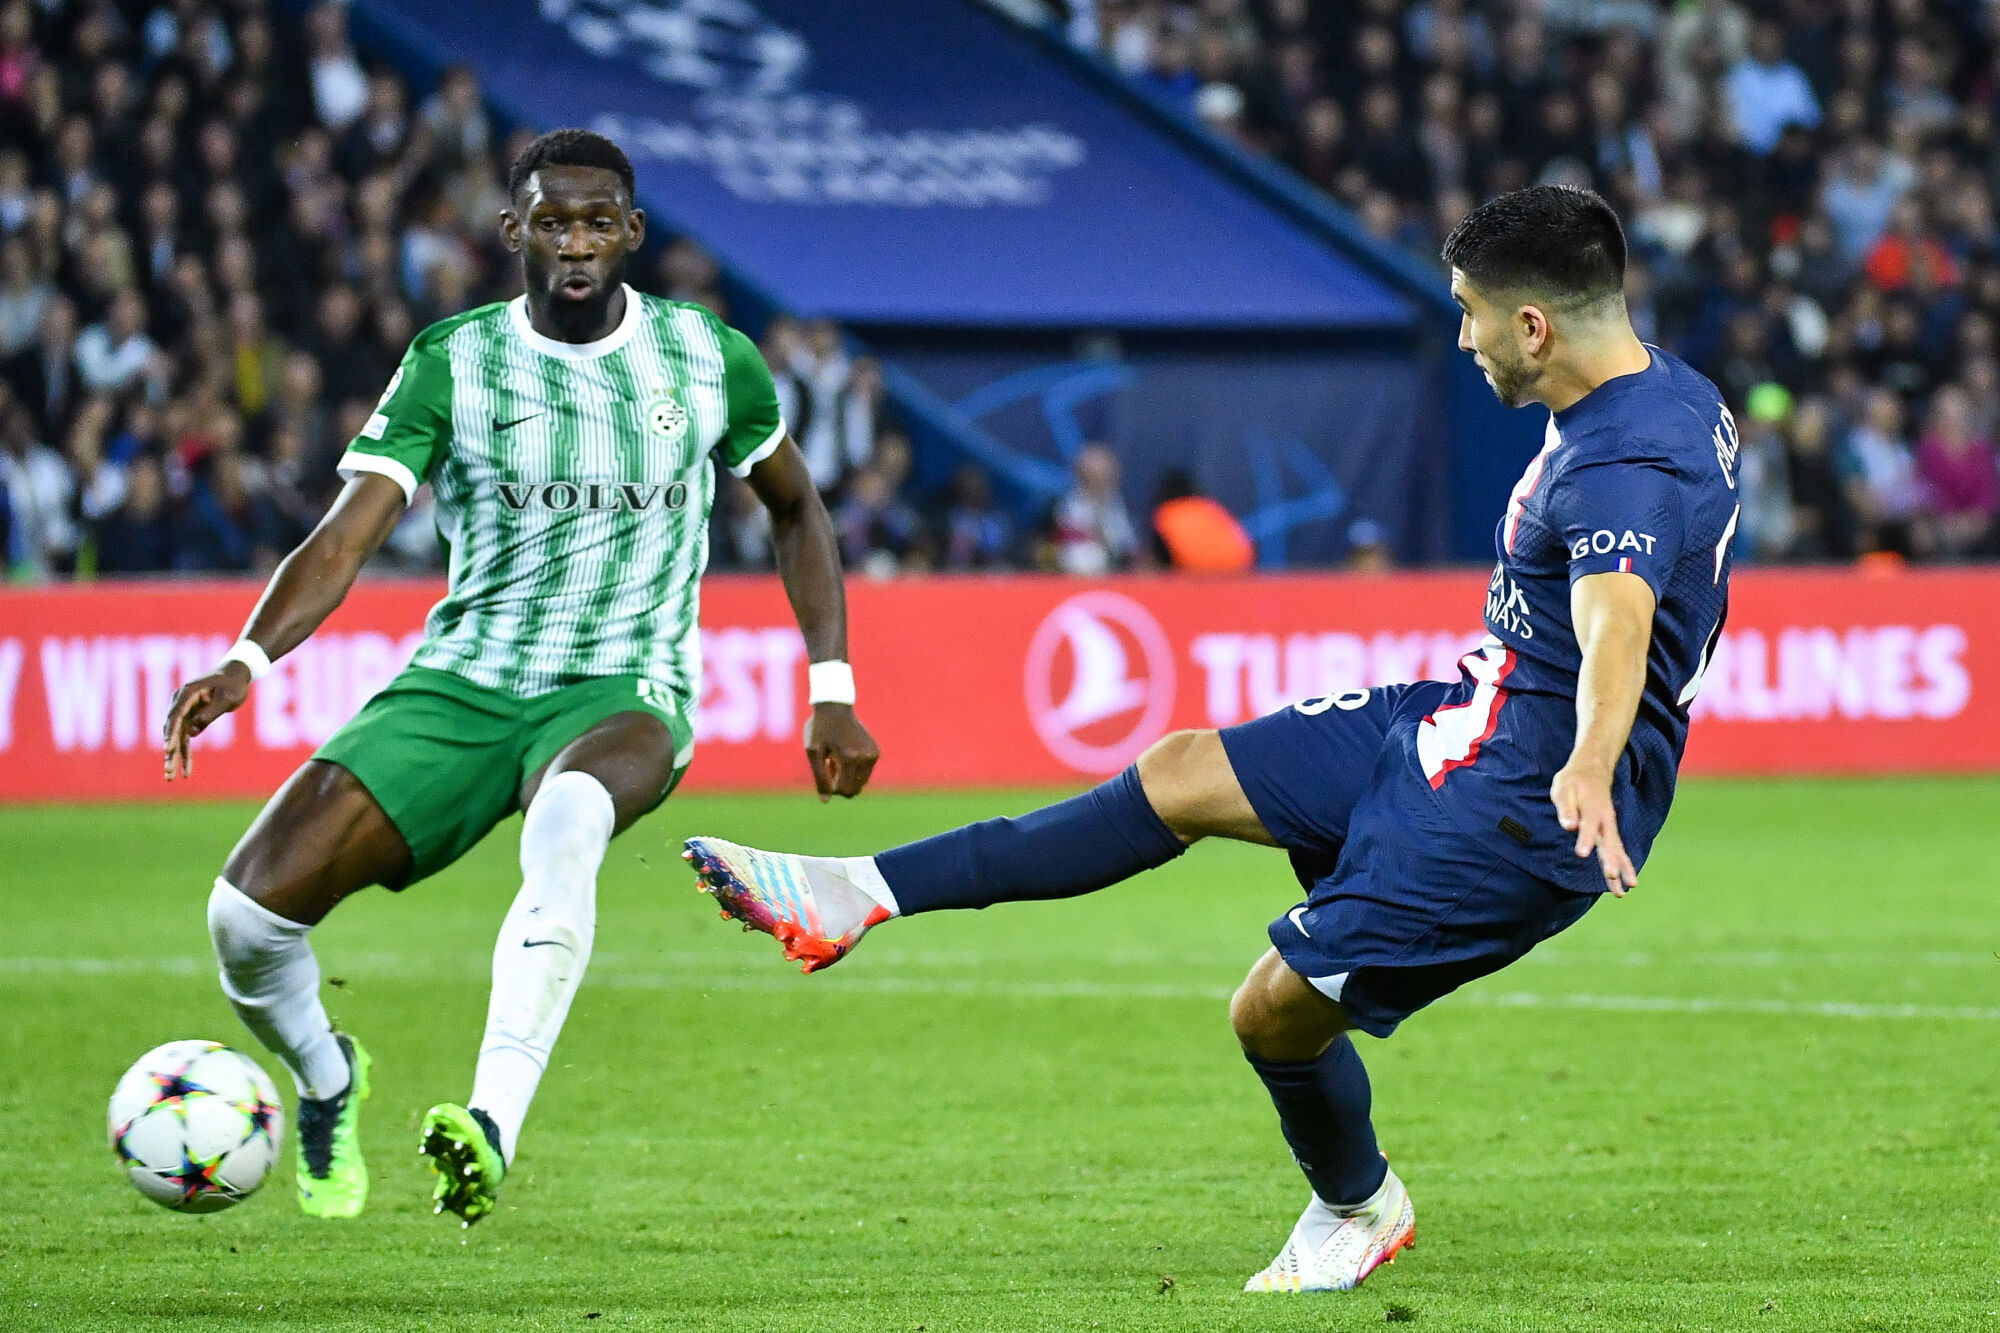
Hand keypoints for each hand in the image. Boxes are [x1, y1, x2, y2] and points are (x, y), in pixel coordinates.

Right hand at [163, 662, 251, 781]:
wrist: (235, 676)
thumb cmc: (233, 684)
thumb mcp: (228, 697)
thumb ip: (211, 712)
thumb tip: (193, 731)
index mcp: (187, 693)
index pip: (176, 715)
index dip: (171, 733)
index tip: (168, 749)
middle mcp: (180, 703)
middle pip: (172, 730)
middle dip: (170, 751)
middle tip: (168, 771)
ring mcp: (183, 712)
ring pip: (176, 738)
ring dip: (174, 757)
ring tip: (169, 777)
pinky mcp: (190, 720)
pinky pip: (185, 739)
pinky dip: (185, 754)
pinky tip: (186, 772)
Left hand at [804, 703, 878, 801]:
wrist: (835, 707)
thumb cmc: (820, 729)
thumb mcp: (814, 752)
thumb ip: (820, 778)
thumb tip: (826, 801)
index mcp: (849, 758)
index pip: (846, 790)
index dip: (833, 789)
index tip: (825, 775)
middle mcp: (865, 757)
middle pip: (856, 789)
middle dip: (841, 785)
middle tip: (829, 768)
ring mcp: (872, 754)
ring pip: (861, 782)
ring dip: (848, 777)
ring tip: (835, 760)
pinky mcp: (875, 752)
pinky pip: (866, 772)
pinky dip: (855, 769)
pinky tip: (844, 755)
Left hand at [1550, 757, 1635, 894]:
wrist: (1592, 769)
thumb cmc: (1573, 780)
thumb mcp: (1563, 788)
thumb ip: (1566, 808)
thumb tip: (1568, 826)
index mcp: (1592, 807)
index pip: (1588, 825)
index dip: (1585, 839)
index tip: (1582, 854)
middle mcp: (1605, 819)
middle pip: (1609, 842)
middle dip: (1612, 861)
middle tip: (1614, 879)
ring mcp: (1609, 826)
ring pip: (1616, 850)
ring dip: (1621, 869)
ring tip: (1624, 891)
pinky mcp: (1609, 831)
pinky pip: (1617, 850)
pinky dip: (1622, 865)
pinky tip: (1626, 882)